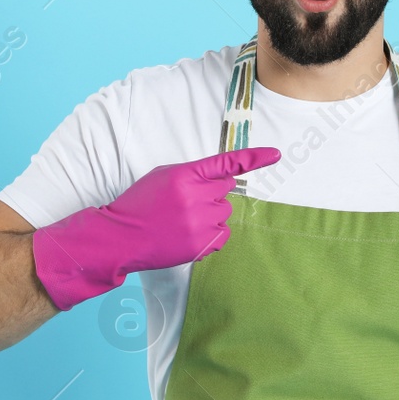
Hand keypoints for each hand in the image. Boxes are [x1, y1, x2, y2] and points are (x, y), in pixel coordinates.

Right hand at [32, 146, 280, 310]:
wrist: (122, 236)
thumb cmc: (140, 203)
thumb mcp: (163, 176)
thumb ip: (193, 173)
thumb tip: (221, 179)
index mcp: (185, 175)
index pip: (226, 163)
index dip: (254, 157)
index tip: (276, 155)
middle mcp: (197, 197)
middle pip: (226, 189)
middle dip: (212, 192)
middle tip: (187, 201)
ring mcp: (200, 222)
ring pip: (225, 211)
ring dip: (210, 213)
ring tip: (182, 220)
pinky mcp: (202, 244)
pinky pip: (224, 234)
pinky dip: (212, 233)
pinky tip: (190, 233)